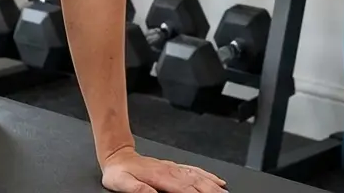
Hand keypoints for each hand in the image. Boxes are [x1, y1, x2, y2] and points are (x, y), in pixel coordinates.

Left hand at [100, 146, 226, 192]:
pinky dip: (208, 176)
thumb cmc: (119, 172)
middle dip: (211, 191)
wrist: (118, 155)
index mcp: (159, 177)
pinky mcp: (174, 167)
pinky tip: (217, 180)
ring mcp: (173, 168)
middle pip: (196, 182)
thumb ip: (137, 189)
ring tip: (225, 192)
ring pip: (198, 176)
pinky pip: (195, 171)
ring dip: (213, 185)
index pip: (183, 189)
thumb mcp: (121, 182)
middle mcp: (170, 171)